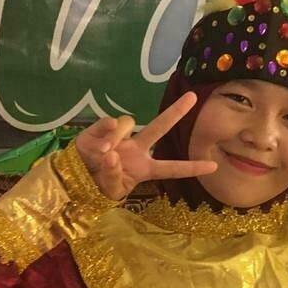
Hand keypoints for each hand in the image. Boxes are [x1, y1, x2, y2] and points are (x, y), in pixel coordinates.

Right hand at [74, 93, 217, 199]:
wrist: (74, 179)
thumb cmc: (98, 186)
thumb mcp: (110, 191)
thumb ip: (113, 176)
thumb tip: (112, 155)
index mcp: (145, 168)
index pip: (172, 168)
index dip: (191, 167)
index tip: (214, 167)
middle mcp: (137, 149)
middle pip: (160, 127)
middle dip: (176, 111)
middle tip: (193, 97)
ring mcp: (121, 137)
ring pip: (127, 124)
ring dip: (116, 139)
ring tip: (102, 157)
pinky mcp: (102, 129)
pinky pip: (110, 123)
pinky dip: (104, 133)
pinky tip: (98, 148)